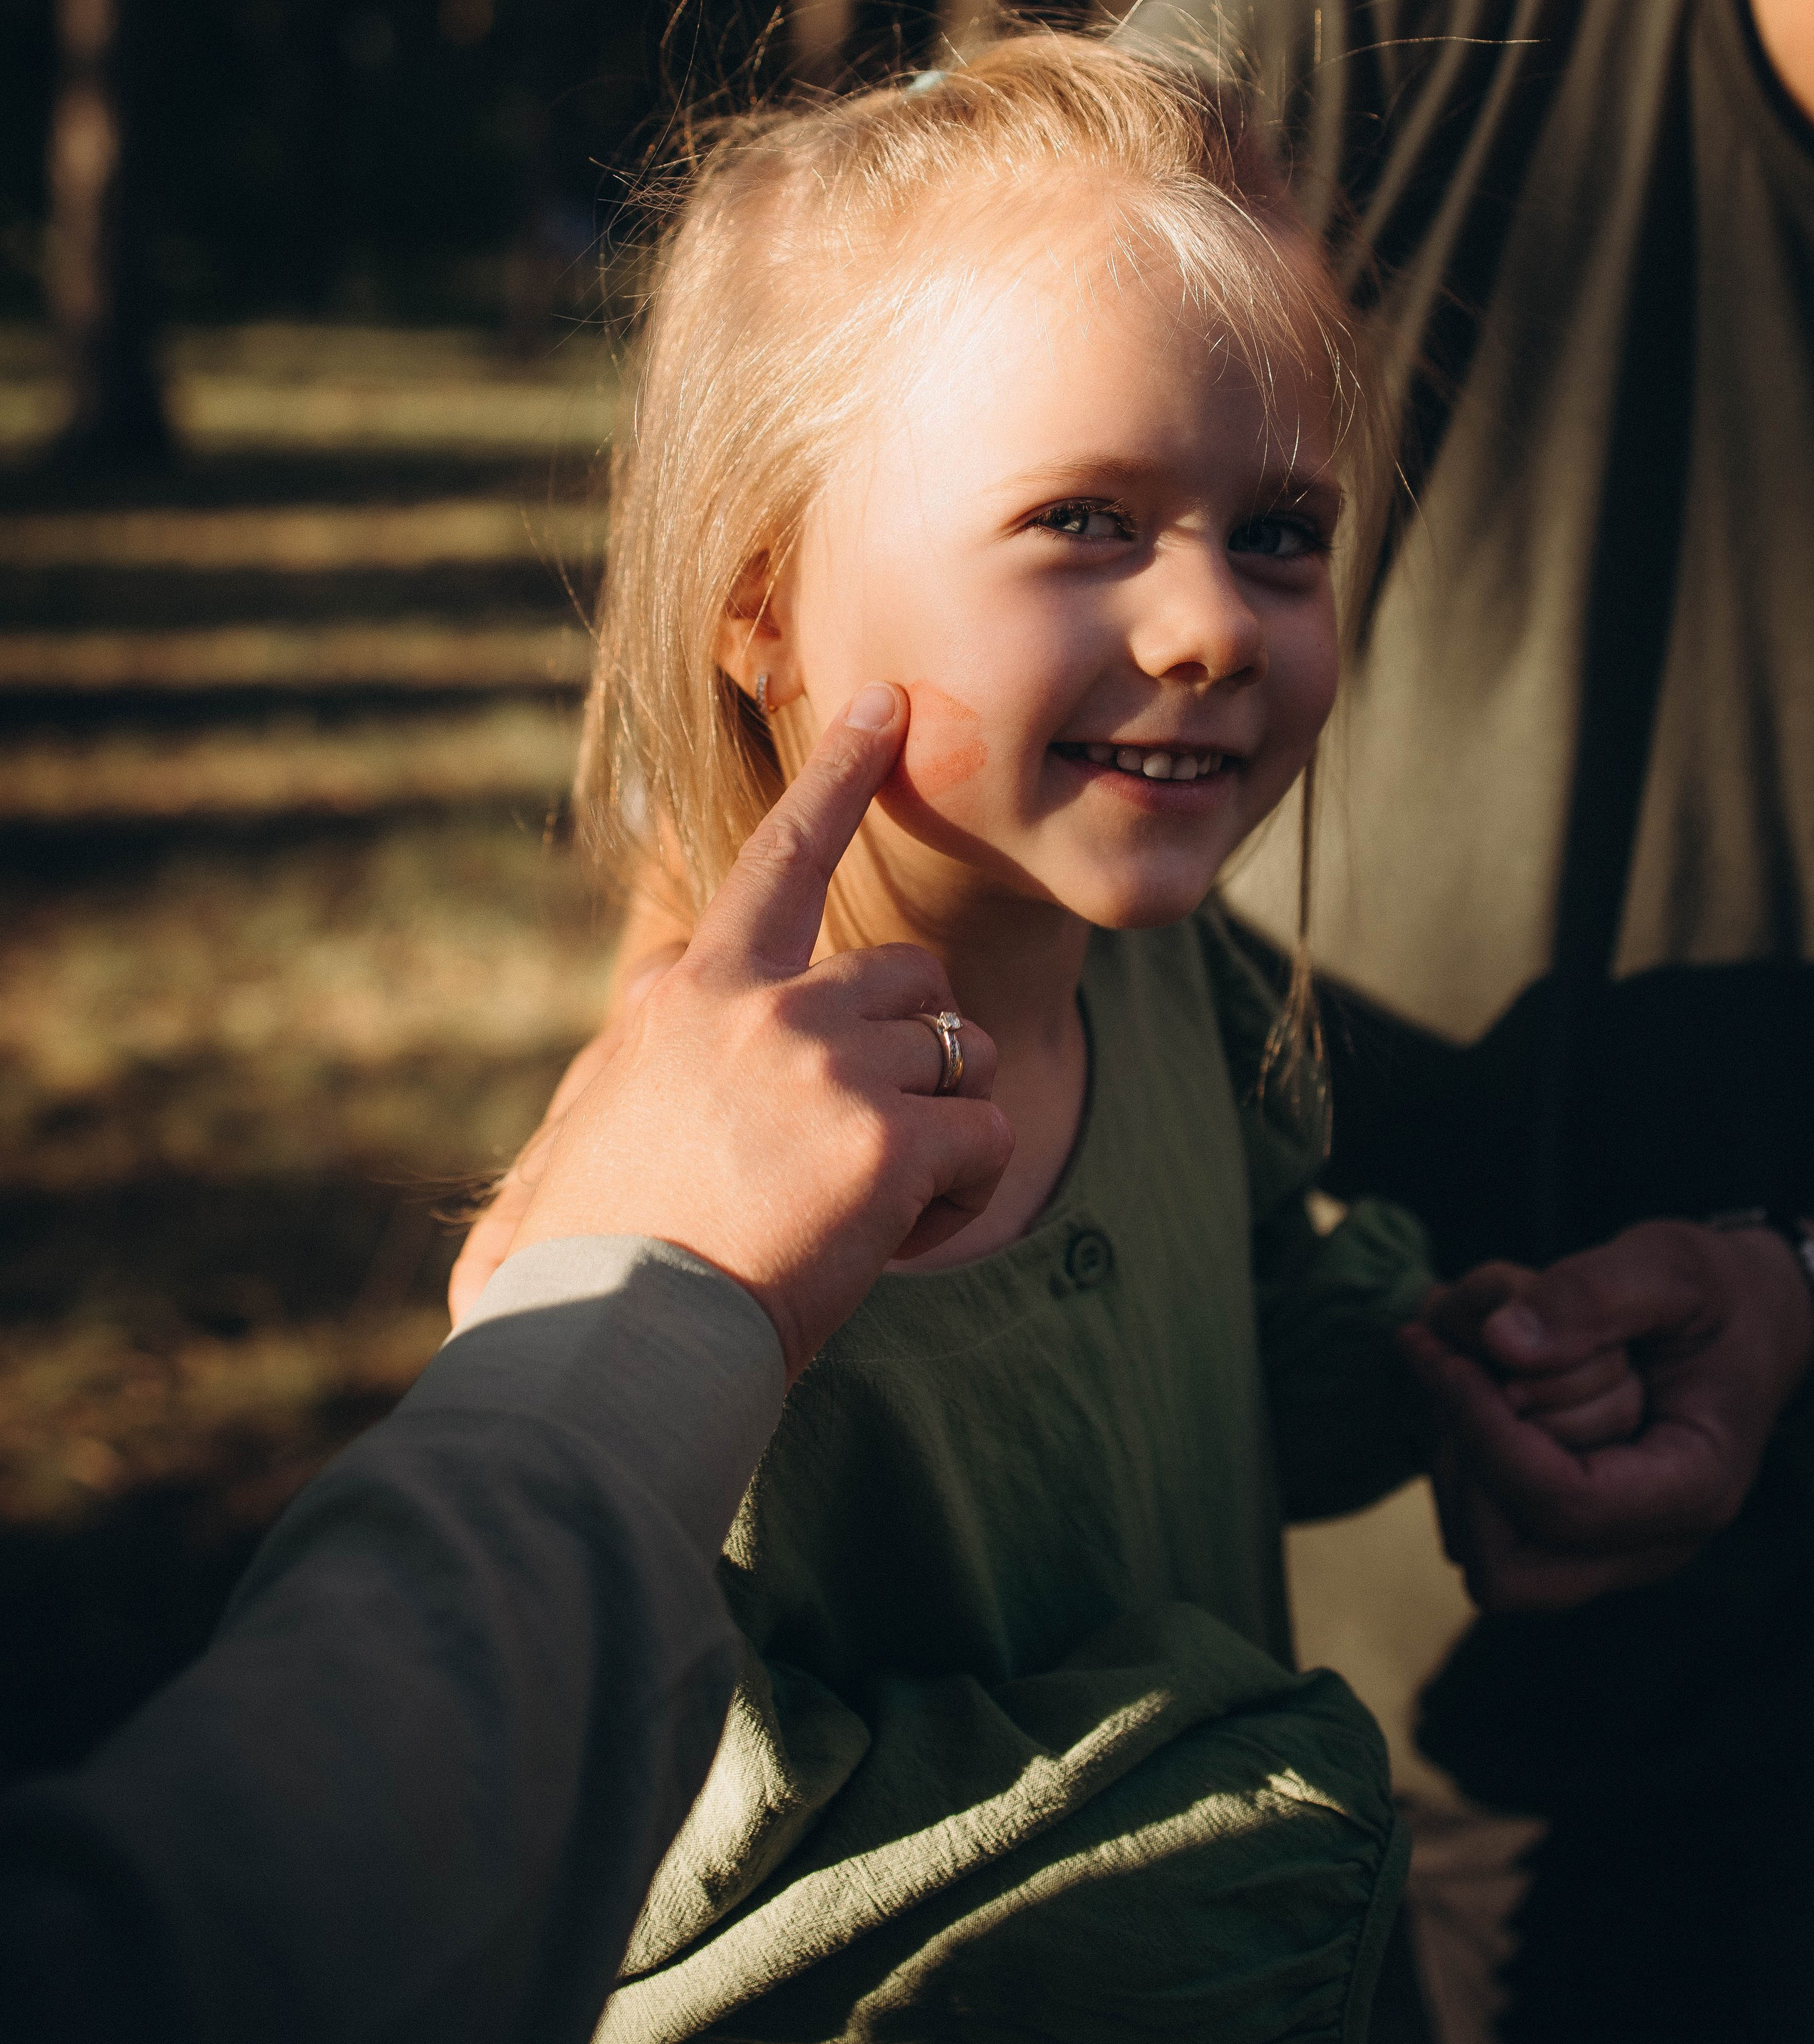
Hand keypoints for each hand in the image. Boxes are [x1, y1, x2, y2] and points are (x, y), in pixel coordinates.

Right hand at [456, 682, 1012, 1379]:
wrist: (610, 1339)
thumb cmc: (594, 1254)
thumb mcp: (597, 1121)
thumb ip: (643, 1053)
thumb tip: (644, 999)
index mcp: (698, 994)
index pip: (781, 854)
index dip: (841, 773)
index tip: (887, 704)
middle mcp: (768, 1007)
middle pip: (912, 977)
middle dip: (918, 1052)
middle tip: (860, 1147)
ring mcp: (830, 1066)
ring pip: (965, 1054)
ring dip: (945, 1128)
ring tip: (867, 1206)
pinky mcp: (887, 1140)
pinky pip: (988, 1140)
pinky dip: (966, 1195)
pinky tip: (893, 1239)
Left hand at [1401, 1220, 1813, 1610]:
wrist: (1738, 1327)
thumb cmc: (1711, 1300)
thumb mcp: (1672, 1268)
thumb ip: (1594, 1294)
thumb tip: (1501, 1343)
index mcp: (1693, 1488)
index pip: (1564, 1504)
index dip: (1488, 1435)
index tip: (1448, 1360)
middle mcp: (1649, 1543)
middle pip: (1511, 1570)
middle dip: (1468, 1469)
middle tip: (1457, 1371)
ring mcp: (1607, 1549)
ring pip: (1483, 1556)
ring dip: (1458, 1461)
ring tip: (1468, 1371)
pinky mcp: (1568, 1532)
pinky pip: (1480, 1531)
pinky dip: (1461, 1463)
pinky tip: (1471, 1390)